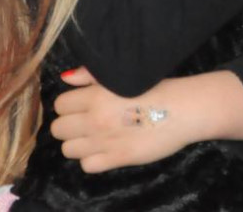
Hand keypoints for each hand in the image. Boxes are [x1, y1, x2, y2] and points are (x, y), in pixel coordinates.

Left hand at [51, 68, 196, 172]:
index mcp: (95, 96)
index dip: (69, 105)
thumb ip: (90, 76)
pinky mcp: (117, 159)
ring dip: (79, 143)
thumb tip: (65, 78)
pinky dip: (92, 159)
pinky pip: (86, 166)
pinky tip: (105, 149)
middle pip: (59, 129)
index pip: (60, 105)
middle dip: (70, 125)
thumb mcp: (122, 76)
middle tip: (88, 122)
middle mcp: (95, 120)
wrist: (183, 109)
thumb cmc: (157, 88)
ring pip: (68, 150)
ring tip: (96, 136)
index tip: (82, 105)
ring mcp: (104, 142)